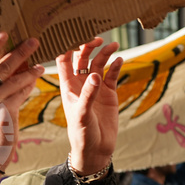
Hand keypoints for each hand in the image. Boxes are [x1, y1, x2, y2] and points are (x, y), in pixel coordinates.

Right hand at [0, 33, 44, 184]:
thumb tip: (12, 61)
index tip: (4, 34)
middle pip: (0, 65)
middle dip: (19, 52)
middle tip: (33, 41)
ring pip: (14, 80)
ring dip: (29, 70)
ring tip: (40, 64)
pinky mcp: (3, 113)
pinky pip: (20, 94)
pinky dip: (29, 86)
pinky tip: (35, 80)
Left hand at [55, 38, 123, 174]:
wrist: (96, 149)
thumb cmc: (82, 133)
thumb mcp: (83, 115)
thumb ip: (89, 94)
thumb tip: (95, 75)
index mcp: (68, 85)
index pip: (63, 60)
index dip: (67, 47)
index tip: (74, 35)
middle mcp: (80, 83)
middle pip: (82, 57)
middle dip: (88, 46)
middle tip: (97, 39)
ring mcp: (95, 87)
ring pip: (98, 63)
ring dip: (104, 53)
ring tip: (114, 46)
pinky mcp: (109, 93)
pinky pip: (112, 74)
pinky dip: (116, 66)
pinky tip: (120, 60)